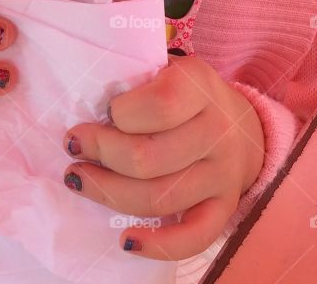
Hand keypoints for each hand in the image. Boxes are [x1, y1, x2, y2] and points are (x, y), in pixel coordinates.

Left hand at [61, 55, 263, 260]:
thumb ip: (136, 80)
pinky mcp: (224, 208)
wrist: (242, 125)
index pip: (160, 105)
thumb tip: (85, 102)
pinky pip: (194, 237)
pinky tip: (126, 240)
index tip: (102, 110)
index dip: (121, 112)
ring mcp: (224, 174)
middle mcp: (217, 129)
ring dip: (109, 192)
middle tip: (74, 145)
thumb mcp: (167, 70)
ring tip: (79, 178)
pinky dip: (158, 245)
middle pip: (149, 157)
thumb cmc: (186, 93)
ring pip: (159, 198)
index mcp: (200, 85)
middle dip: (101, 152)